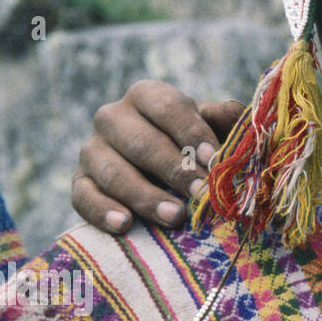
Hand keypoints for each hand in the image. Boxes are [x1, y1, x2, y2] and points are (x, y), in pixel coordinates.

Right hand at [71, 80, 244, 233]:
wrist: (159, 168)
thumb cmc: (192, 142)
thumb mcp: (210, 126)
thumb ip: (225, 120)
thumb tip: (242, 119)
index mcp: (147, 95)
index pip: (167, 108)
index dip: (192, 133)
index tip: (214, 159)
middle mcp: (113, 117)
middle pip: (140, 142)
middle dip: (174, 170)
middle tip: (201, 193)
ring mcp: (91, 149)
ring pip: (112, 171)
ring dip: (145, 196)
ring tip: (175, 217)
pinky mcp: (79, 181)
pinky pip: (83, 196)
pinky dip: (103, 211)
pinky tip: (125, 225)